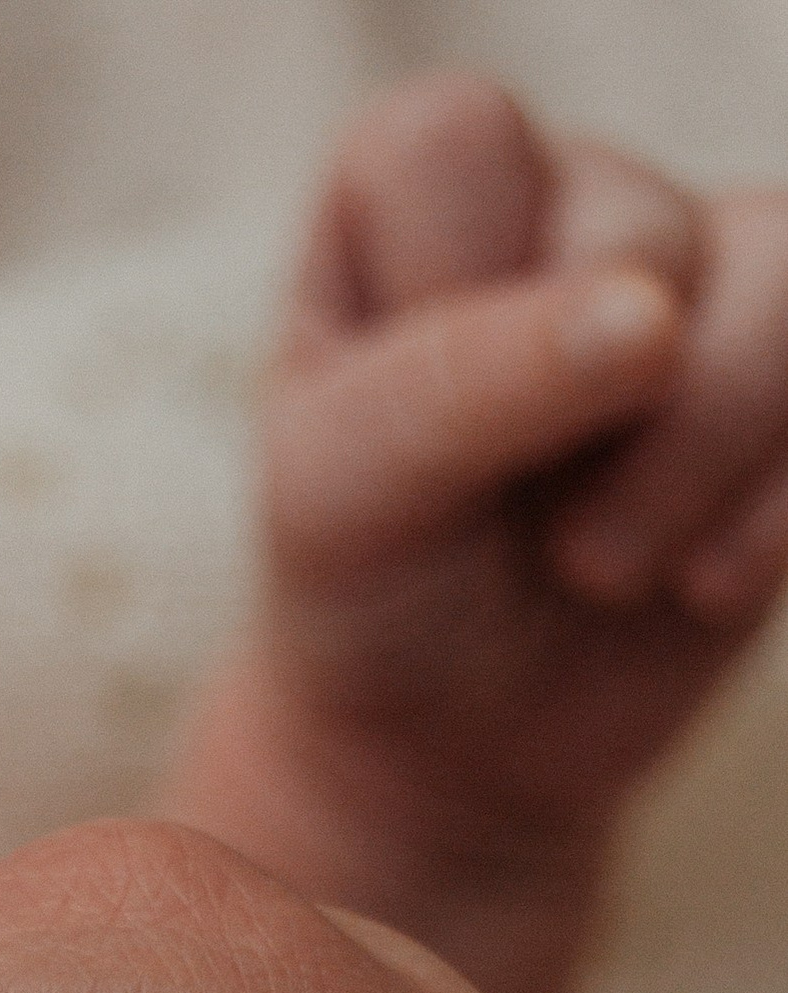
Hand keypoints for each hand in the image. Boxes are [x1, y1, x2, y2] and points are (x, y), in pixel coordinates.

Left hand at [162, 71, 787, 992]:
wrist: (460, 748)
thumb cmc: (376, 598)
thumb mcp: (347, 502)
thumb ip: (464, 386)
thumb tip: (655, 319)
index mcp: (419, 189)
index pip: (459, 144)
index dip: (448, 302)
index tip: (414, 433)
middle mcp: (568, 197)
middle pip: (639, 226)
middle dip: (584, 414)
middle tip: (524, 529)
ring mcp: (698, 271)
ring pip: (779, 279)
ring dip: (695, 462)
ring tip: (603, 572)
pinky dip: (776, 509)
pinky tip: (699, 585)